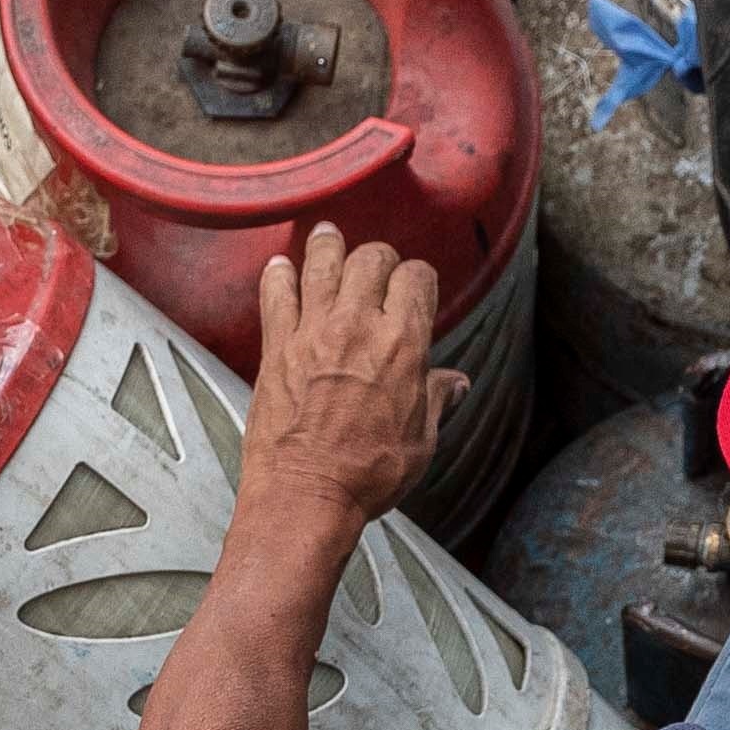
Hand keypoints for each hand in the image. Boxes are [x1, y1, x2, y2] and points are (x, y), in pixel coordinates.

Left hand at [241, 224, 466, 531]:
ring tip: (327, 235)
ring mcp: (313, 332)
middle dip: (378, 258)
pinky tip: (279, 266)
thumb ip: (435, 399)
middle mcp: (358, 326)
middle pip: (371, 259)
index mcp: (403, 344)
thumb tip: (454, 384)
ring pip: (321, 264)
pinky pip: (276, 294)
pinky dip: (278, 275)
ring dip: (327, 245)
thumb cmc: (366, 474)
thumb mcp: (421, 440)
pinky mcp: (276, 347)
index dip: (418, 277)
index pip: (416, 278)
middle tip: (375, 266)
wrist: (307, 493)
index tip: (415, 285)